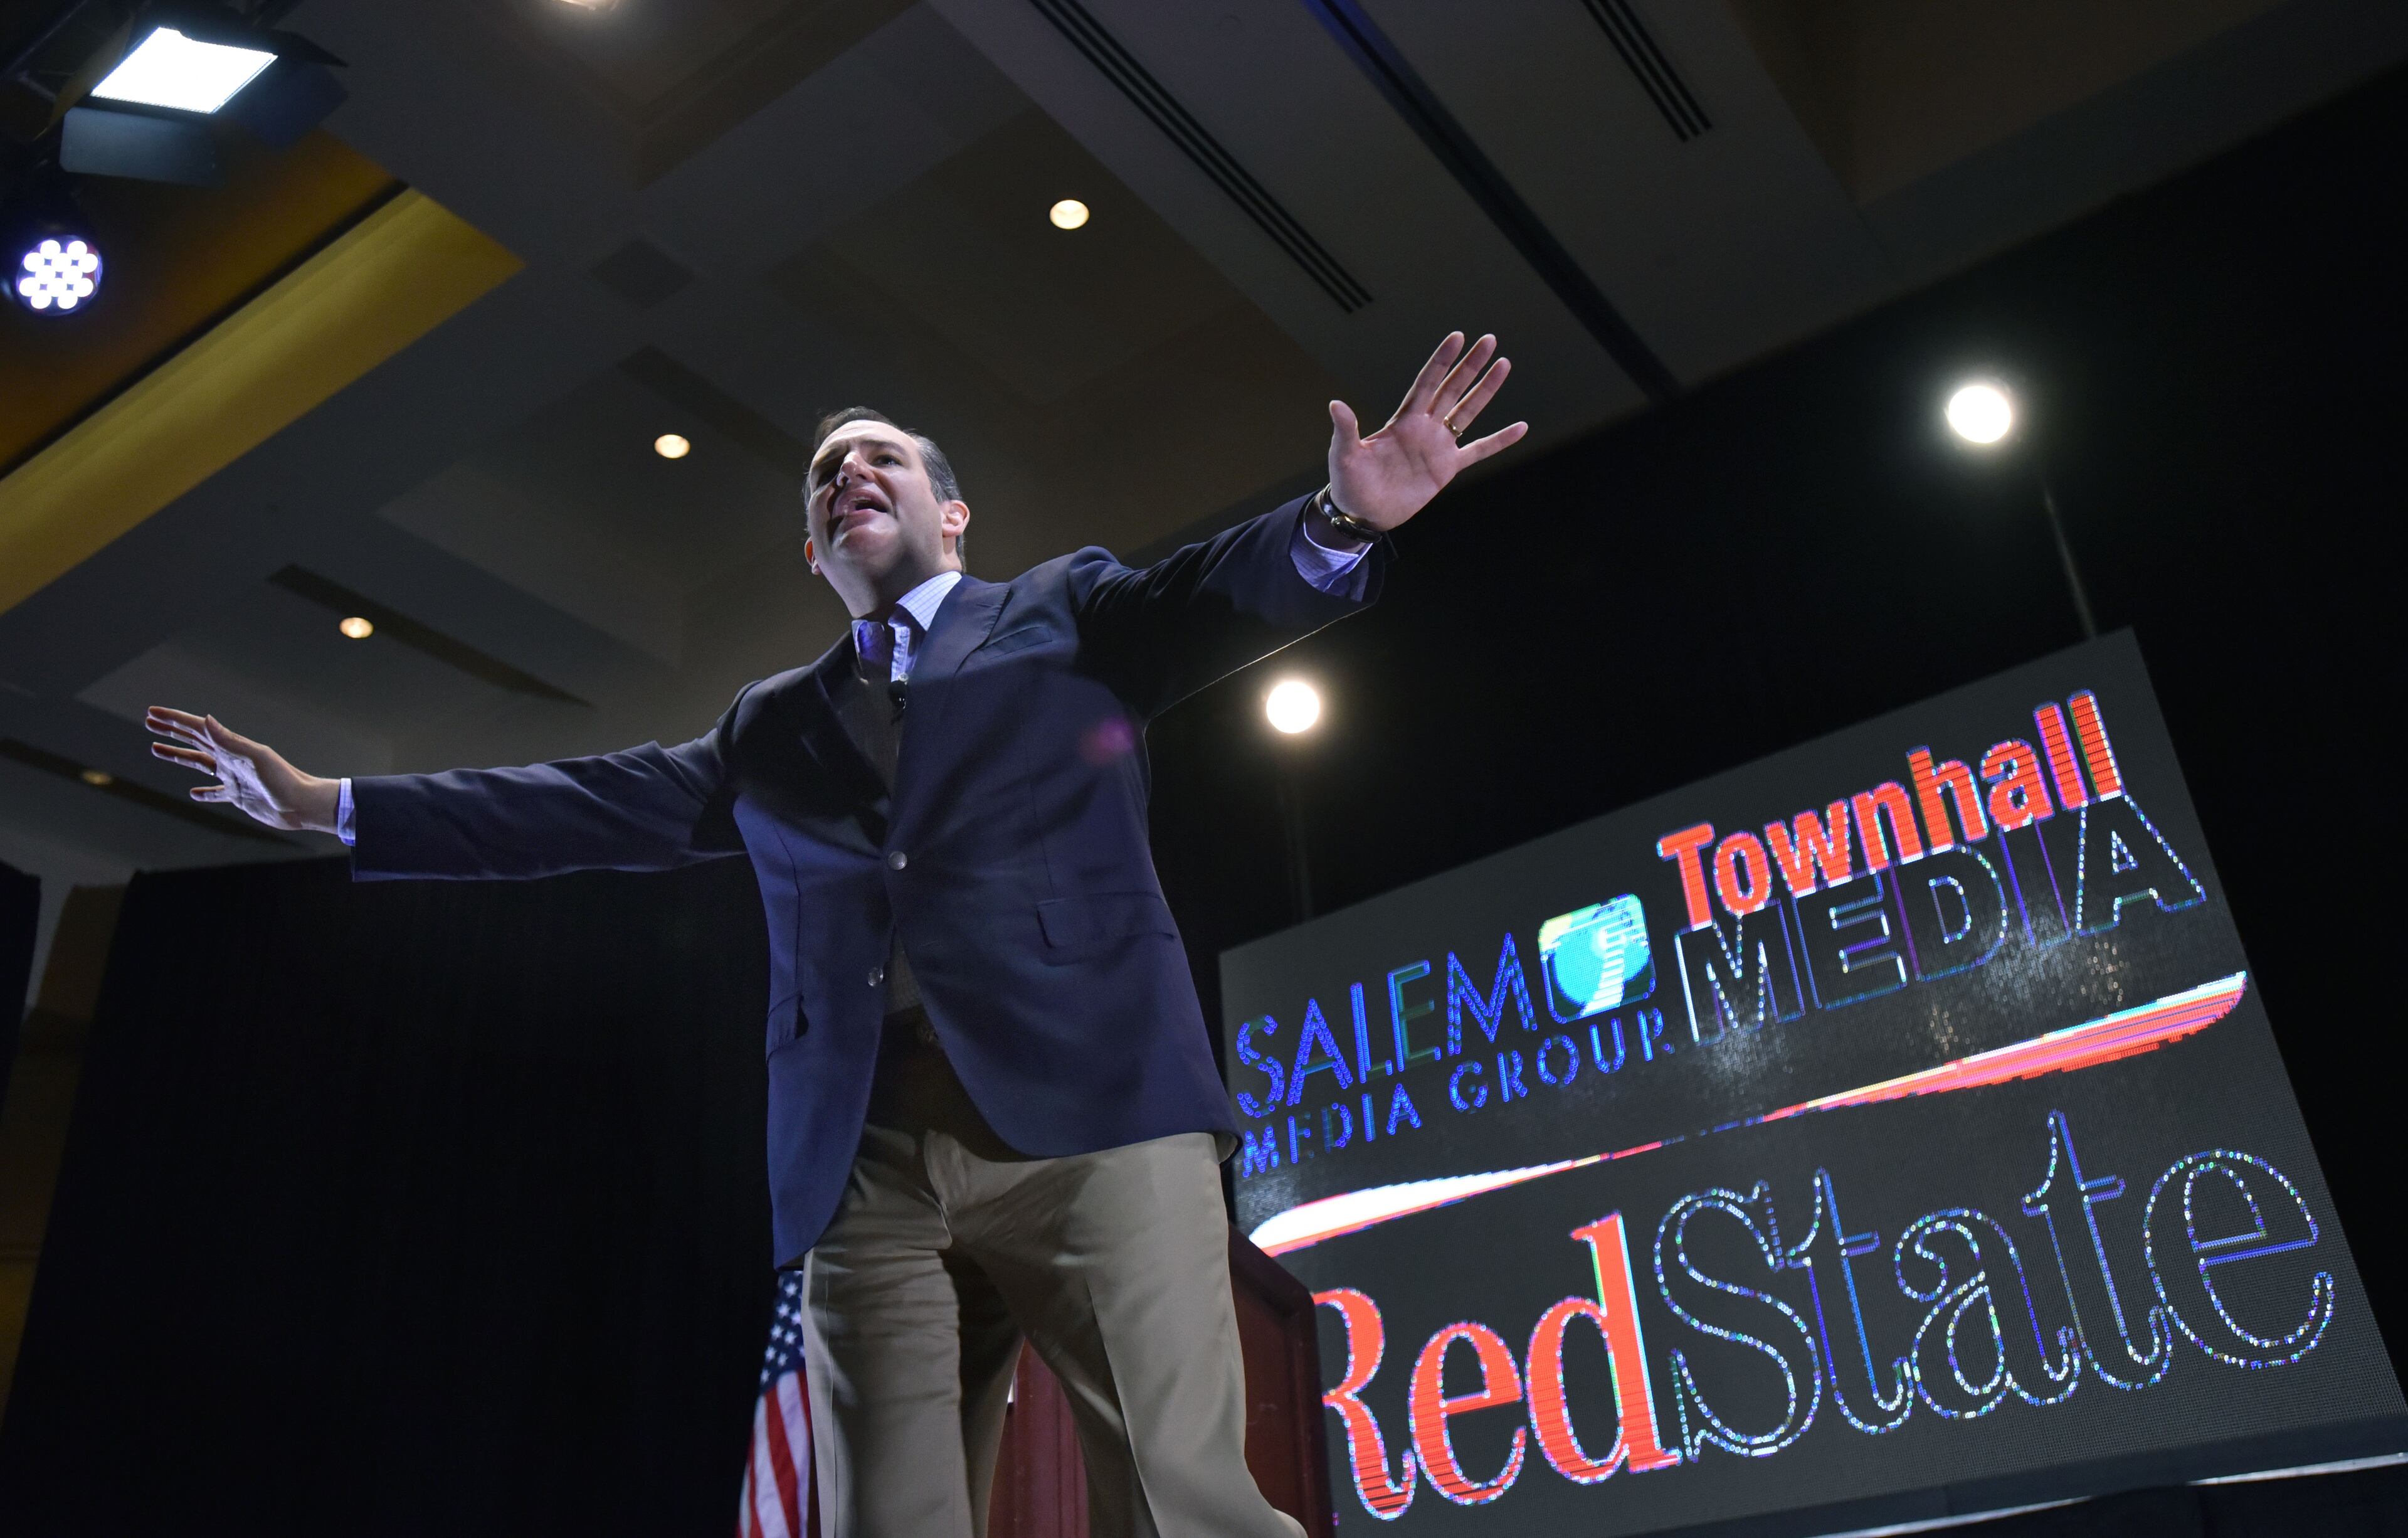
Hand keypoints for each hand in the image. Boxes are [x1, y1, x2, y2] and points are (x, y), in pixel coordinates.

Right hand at [145, 708, 340, 833]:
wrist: (302, 804)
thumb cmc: (284, 780)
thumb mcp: (256, 757)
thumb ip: (230, 740)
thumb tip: (205, 719)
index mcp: (231, 747)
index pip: (196, 729)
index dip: (173, 719)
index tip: (152, 712)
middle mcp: (229, 759)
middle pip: (193, 741)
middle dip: (171, 731)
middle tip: (149, 723)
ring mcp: (233, 777)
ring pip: (199, 763)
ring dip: (178, 755)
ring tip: (156, 749)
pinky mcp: (238, 796)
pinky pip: (216, 793)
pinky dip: (204, 793)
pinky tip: (194, 793)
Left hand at [1326, 332, 1526, 531]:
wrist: (1363, 512)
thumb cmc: (1350, 482)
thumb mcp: (1345, 455)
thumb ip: (1346, 429)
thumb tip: (1335, 404)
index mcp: (1403, 420)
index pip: (1427, 382)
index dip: (1441, 361)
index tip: (1457, 337)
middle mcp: (1424, 427)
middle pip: (1452, 389)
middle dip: (1470, 365)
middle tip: (1488, 340)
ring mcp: (1438, 446)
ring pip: (1468, 411)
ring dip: (1486, 390)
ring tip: (1503, 365)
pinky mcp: (1447, 468)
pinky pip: (1479, 450)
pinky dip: (1499, 441)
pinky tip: (1520, 428)